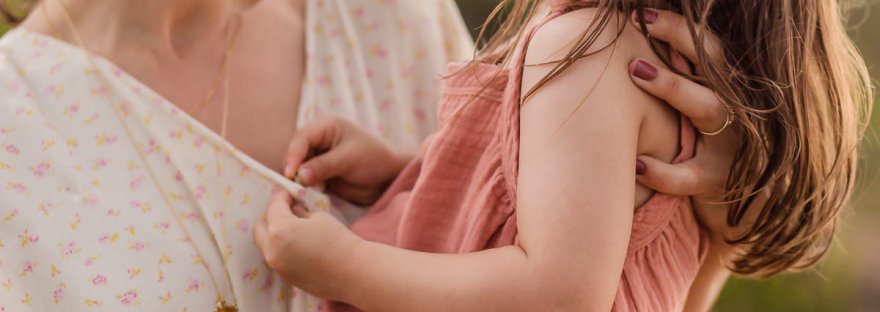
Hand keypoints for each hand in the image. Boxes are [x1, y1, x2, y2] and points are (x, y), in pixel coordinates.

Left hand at [254, 190, 361, 297]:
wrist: (353, 272)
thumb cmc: (338, 239)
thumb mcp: (317, 217)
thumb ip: (299, 213)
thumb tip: (292, 211)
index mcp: (279, 230)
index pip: (274, 206)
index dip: (283, 196)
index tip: (291, 194)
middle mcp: (272, 250)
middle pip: (260, 226)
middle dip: (271, 214)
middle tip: (286, 208)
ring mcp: (277, 266)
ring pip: (265, 244)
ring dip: (274, 232)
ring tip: (292, 226)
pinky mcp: (286, 277)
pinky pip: (276, 257)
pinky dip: (281, 247)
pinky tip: (297, 243)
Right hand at [283, 115, 411, 204]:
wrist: (389, 178)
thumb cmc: (375, 158)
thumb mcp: (349, 159)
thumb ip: (324, 166)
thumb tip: (299, 176)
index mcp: (325, 126)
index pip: (302, 138)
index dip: (293, 155)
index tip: (291, 173)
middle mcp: (318, 140)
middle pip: (295, 154)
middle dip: (295, 170)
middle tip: (299, 187)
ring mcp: (317, 158)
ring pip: (298, 170)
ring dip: (300, 181)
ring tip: (313, 190)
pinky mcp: (319, 174)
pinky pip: (305, 182)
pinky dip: (307, 188)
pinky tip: (315, 194)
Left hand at [628, 9, 740, 231]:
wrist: (743, 205)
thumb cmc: (706, 145)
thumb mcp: (702, 107)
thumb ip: (683, 78)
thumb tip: (634, 43)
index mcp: (730, 87)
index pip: (711, 47)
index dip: (679, 28)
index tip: (641, 14)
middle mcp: (737, 108)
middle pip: (715, 66)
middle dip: (679, 42)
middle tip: (640, 24)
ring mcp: (731, 144)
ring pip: (708, 109)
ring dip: (673, 87)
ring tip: (635, 71)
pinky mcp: (717, 181)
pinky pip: (690, 175)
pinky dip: (663, 171)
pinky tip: (636, 163)